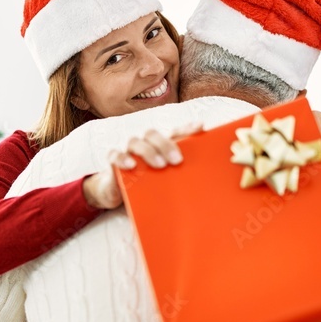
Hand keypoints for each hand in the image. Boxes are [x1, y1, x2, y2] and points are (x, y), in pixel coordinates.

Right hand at [82, 123, 203, 209]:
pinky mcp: (113, 163)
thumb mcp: (165, 179)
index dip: (186, 128)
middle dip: (166, 144)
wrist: (119, 194)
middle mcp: (143, 144)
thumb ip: (180, 175)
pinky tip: (132, 165)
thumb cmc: (147, 184)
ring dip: (149, 151)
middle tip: (177, 160)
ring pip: (135, 141)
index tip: (200, 127)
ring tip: (160, 165)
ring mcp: (127, 152)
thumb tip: (207, 181)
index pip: (173, 132)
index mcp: (158, 146)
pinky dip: (122, 158)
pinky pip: (114, 155)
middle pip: (153, 133)